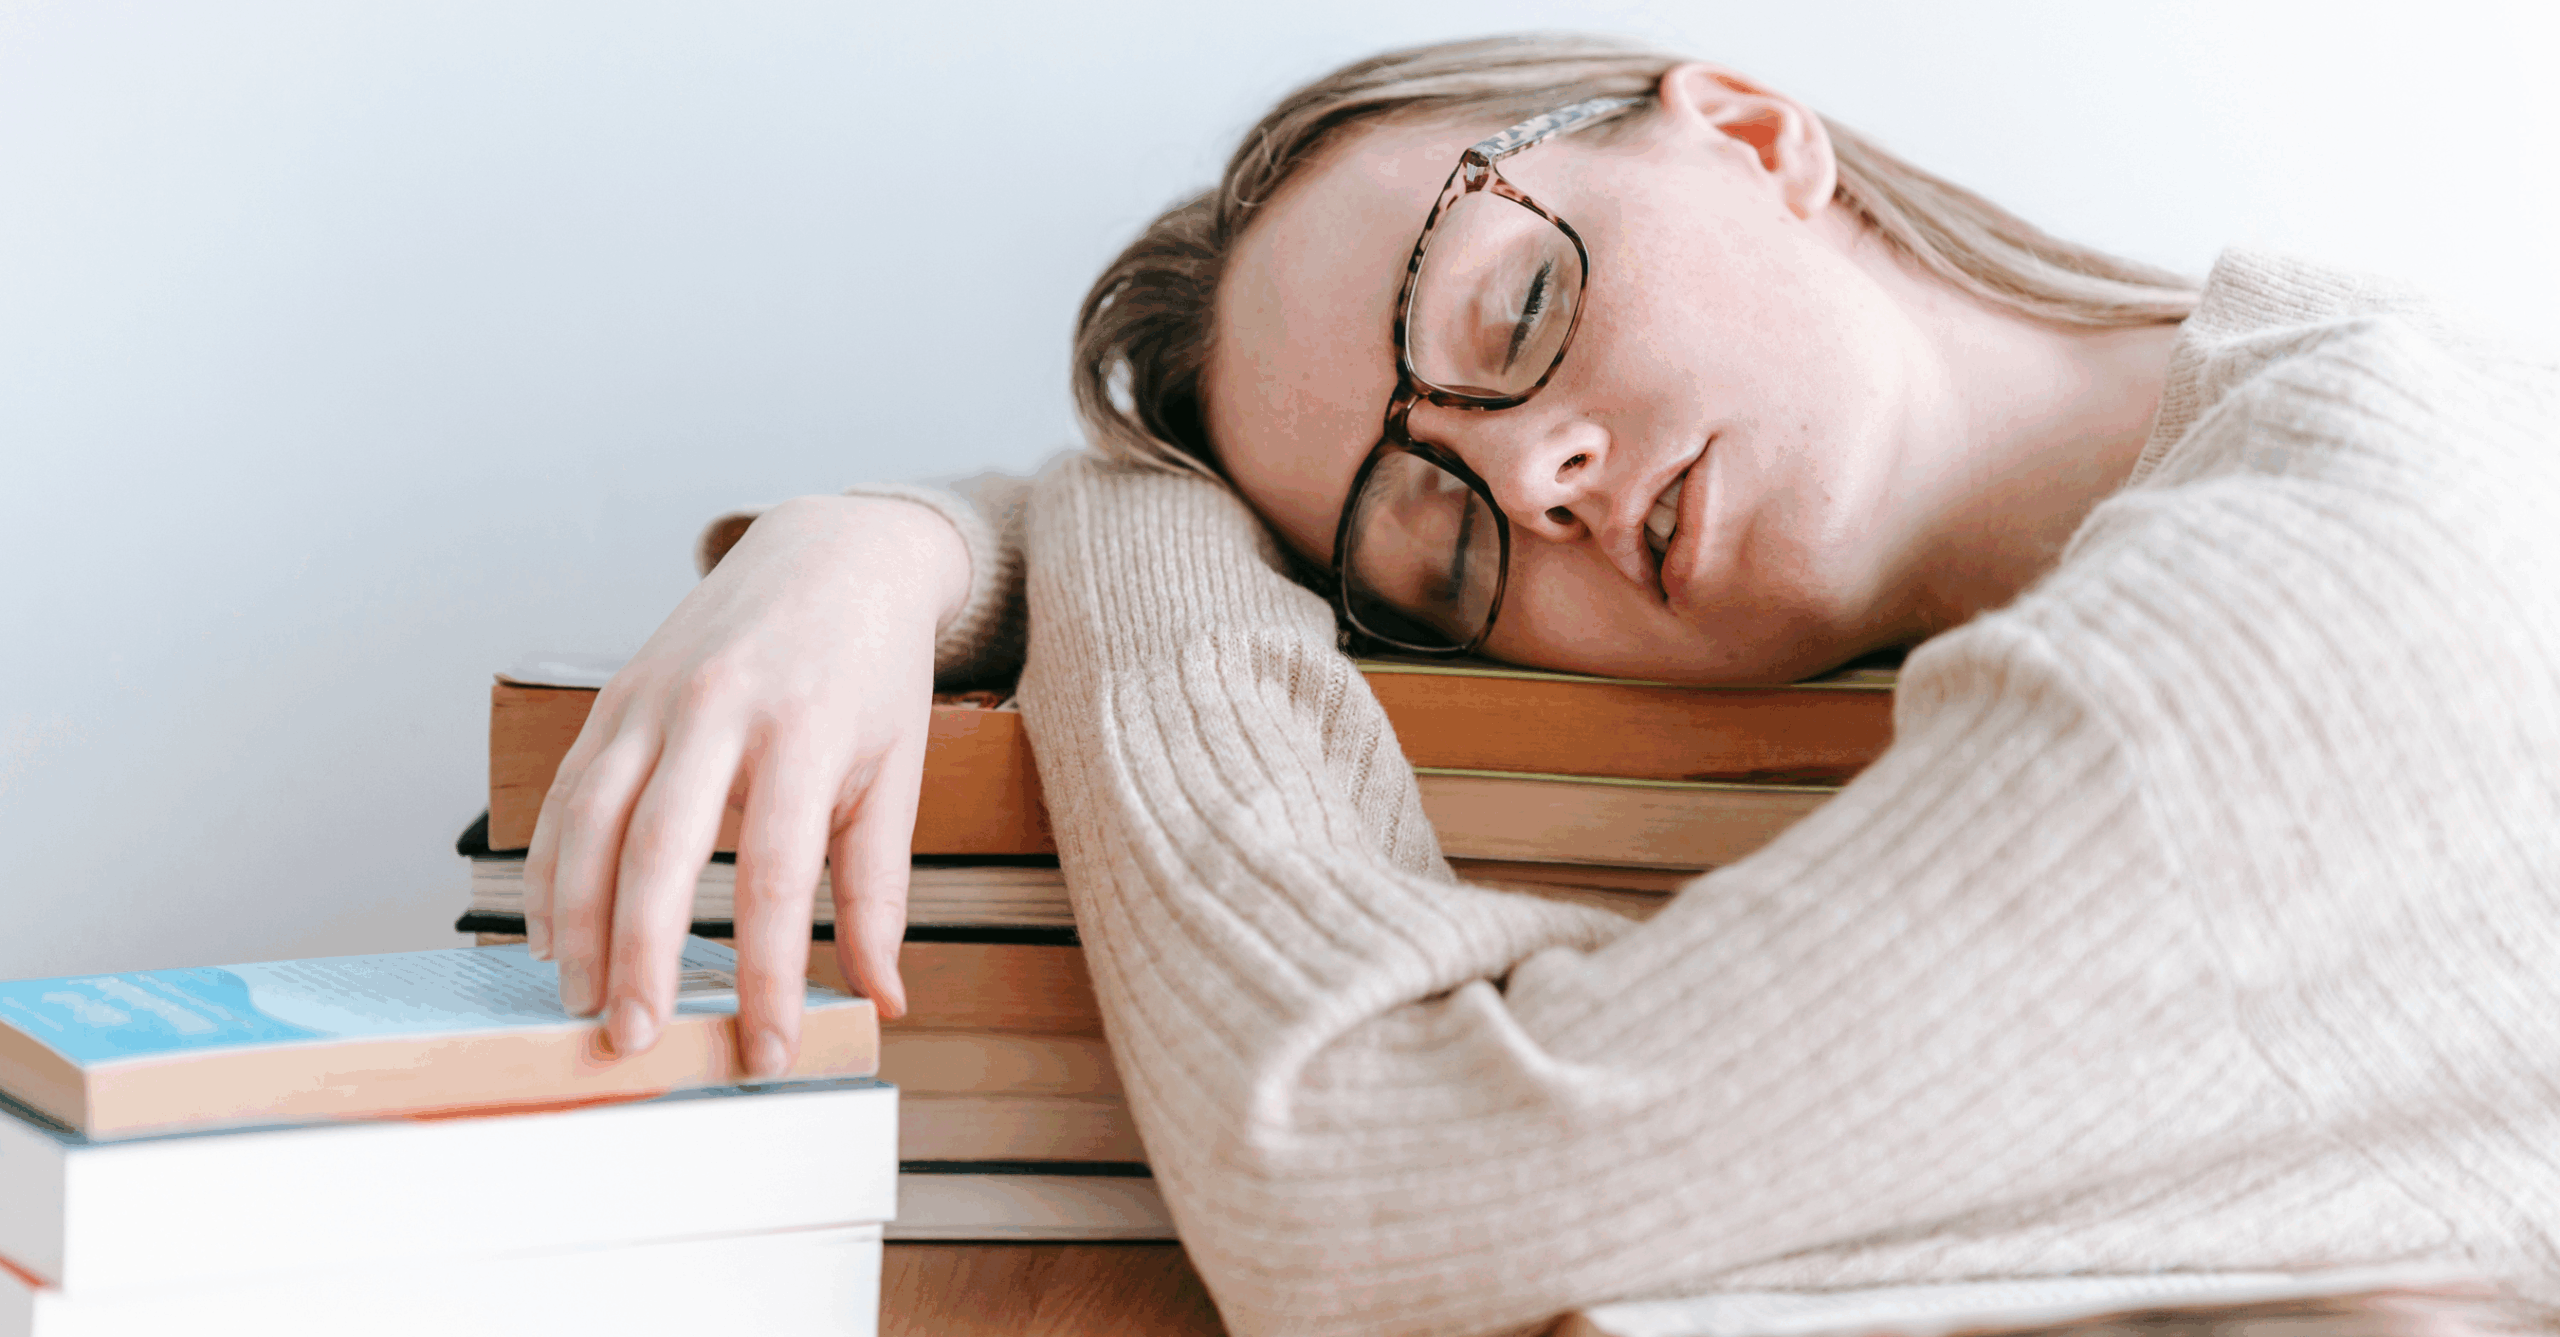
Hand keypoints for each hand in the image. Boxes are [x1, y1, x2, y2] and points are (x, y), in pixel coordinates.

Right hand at [521, 494, 968, 1074]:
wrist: (833, 554)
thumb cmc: (872, 672)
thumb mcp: (897, 774)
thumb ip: (880, 889)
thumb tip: (883, 997)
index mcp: (805, 730)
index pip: (776, 876)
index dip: (767, 974)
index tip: (767, 1050)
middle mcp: (719, 708)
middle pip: (661, 850)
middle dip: (641, 956)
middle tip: (634, 1040)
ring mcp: (654, 697)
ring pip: (592, 821)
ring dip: (577, 922)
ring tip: (584, 1001)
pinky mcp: (615, 695)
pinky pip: (566, 792)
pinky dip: (550, 868)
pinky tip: (552, 933)